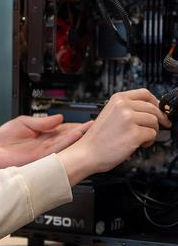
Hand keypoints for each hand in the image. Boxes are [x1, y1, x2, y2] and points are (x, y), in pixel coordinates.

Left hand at [0, 114, 92, 178]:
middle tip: (95, 126)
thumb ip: (41, 122)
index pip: (63, 130)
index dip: (75, 125)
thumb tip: (58, 117)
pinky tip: (74, 136)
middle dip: (81, 132)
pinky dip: (65, 144)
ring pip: (65, 145)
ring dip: (77, 137)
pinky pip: (56, 151)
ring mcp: (44, 154)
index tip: (87, 121)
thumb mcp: (22, 123)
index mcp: (42, 136)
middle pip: (67, 138)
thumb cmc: (2, 142)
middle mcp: (46, 146)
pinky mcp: (40, 160)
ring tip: (88, 129)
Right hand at [57, 88, 171, 184]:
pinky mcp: (135, 133)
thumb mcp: (110, 114)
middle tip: (157, 127)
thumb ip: (127, 108)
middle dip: (157, 119)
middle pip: (153, 108)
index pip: (145, 93)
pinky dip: (148, 141)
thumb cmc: (97, 138)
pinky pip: (153, 134)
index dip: (155, 102)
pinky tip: (138, 144)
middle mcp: (123, 106)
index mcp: (117, 99)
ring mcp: (129, 119)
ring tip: (141, 138)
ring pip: (155, 121)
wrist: (87, 152)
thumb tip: (149, 109)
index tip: (158, 109)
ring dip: (151, 131)